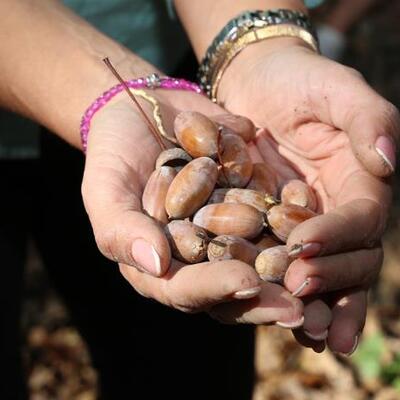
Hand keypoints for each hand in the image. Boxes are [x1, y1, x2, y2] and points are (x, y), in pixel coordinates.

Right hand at [80, 89, 303, 325]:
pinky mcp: (248, 204)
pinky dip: (298, 229)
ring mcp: (226, 231)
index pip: (186, 289)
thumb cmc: (114, 152)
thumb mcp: (105, 189)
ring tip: (323, 285)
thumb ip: (121, 230)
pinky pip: (276, 221)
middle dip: (263, 301)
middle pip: (231, 288)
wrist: (142, 110)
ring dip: (291, 277)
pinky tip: (326, 234)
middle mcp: (197, 255)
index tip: (245, 281)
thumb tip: (154, 264)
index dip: (214, 289)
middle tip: (299, 310)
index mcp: (161, 264)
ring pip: (261, 263)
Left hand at [218, 39, 396, 353]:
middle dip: (327, 280)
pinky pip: (280, 263)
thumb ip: (368, 120)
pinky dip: (279, 291)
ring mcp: (305, 223)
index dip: (336, 237)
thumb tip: (389, 162)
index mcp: (359, 183)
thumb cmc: (298, 80)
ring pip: (320, 272)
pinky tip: (273, 316)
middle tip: (299, 298)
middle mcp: (336, 211)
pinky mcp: (271, 226)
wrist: (256, 83)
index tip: (304, 248)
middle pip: (347, 258)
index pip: (359, 220)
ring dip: (316, 306)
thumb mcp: (336, 89)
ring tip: (306, 335)